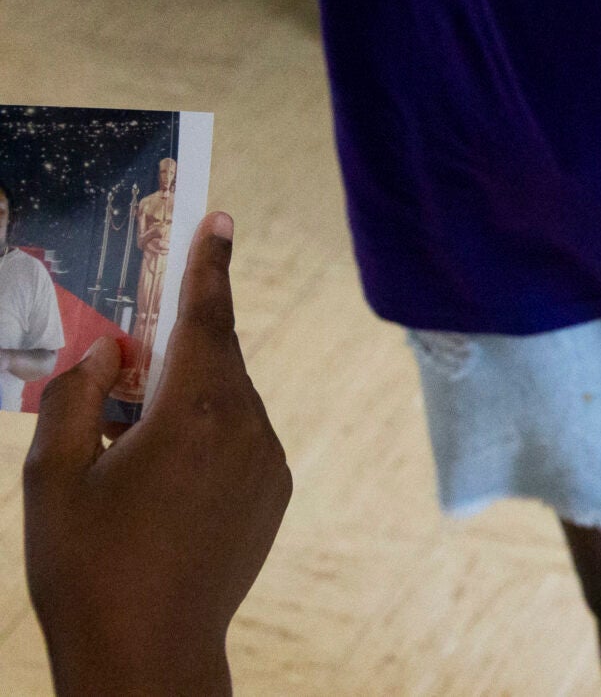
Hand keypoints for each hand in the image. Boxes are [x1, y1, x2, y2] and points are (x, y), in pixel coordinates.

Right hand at [24, 215, 290, 696]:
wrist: (149, 654)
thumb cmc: (89, 569)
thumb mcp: (54, 478)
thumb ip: (77, 396)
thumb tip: (107, 347)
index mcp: (194, 412)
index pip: (205, 317)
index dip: (209, 264)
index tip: (220, 218)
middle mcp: (247, 426)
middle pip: (213, 357)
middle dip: (177, 340)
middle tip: (134, 338)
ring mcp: (268, 461)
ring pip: (227, 400)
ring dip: (184, 398)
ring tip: (126, 437)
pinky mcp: (275, 492)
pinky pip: (239, 438)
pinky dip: (203, 435)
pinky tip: (157, 476)